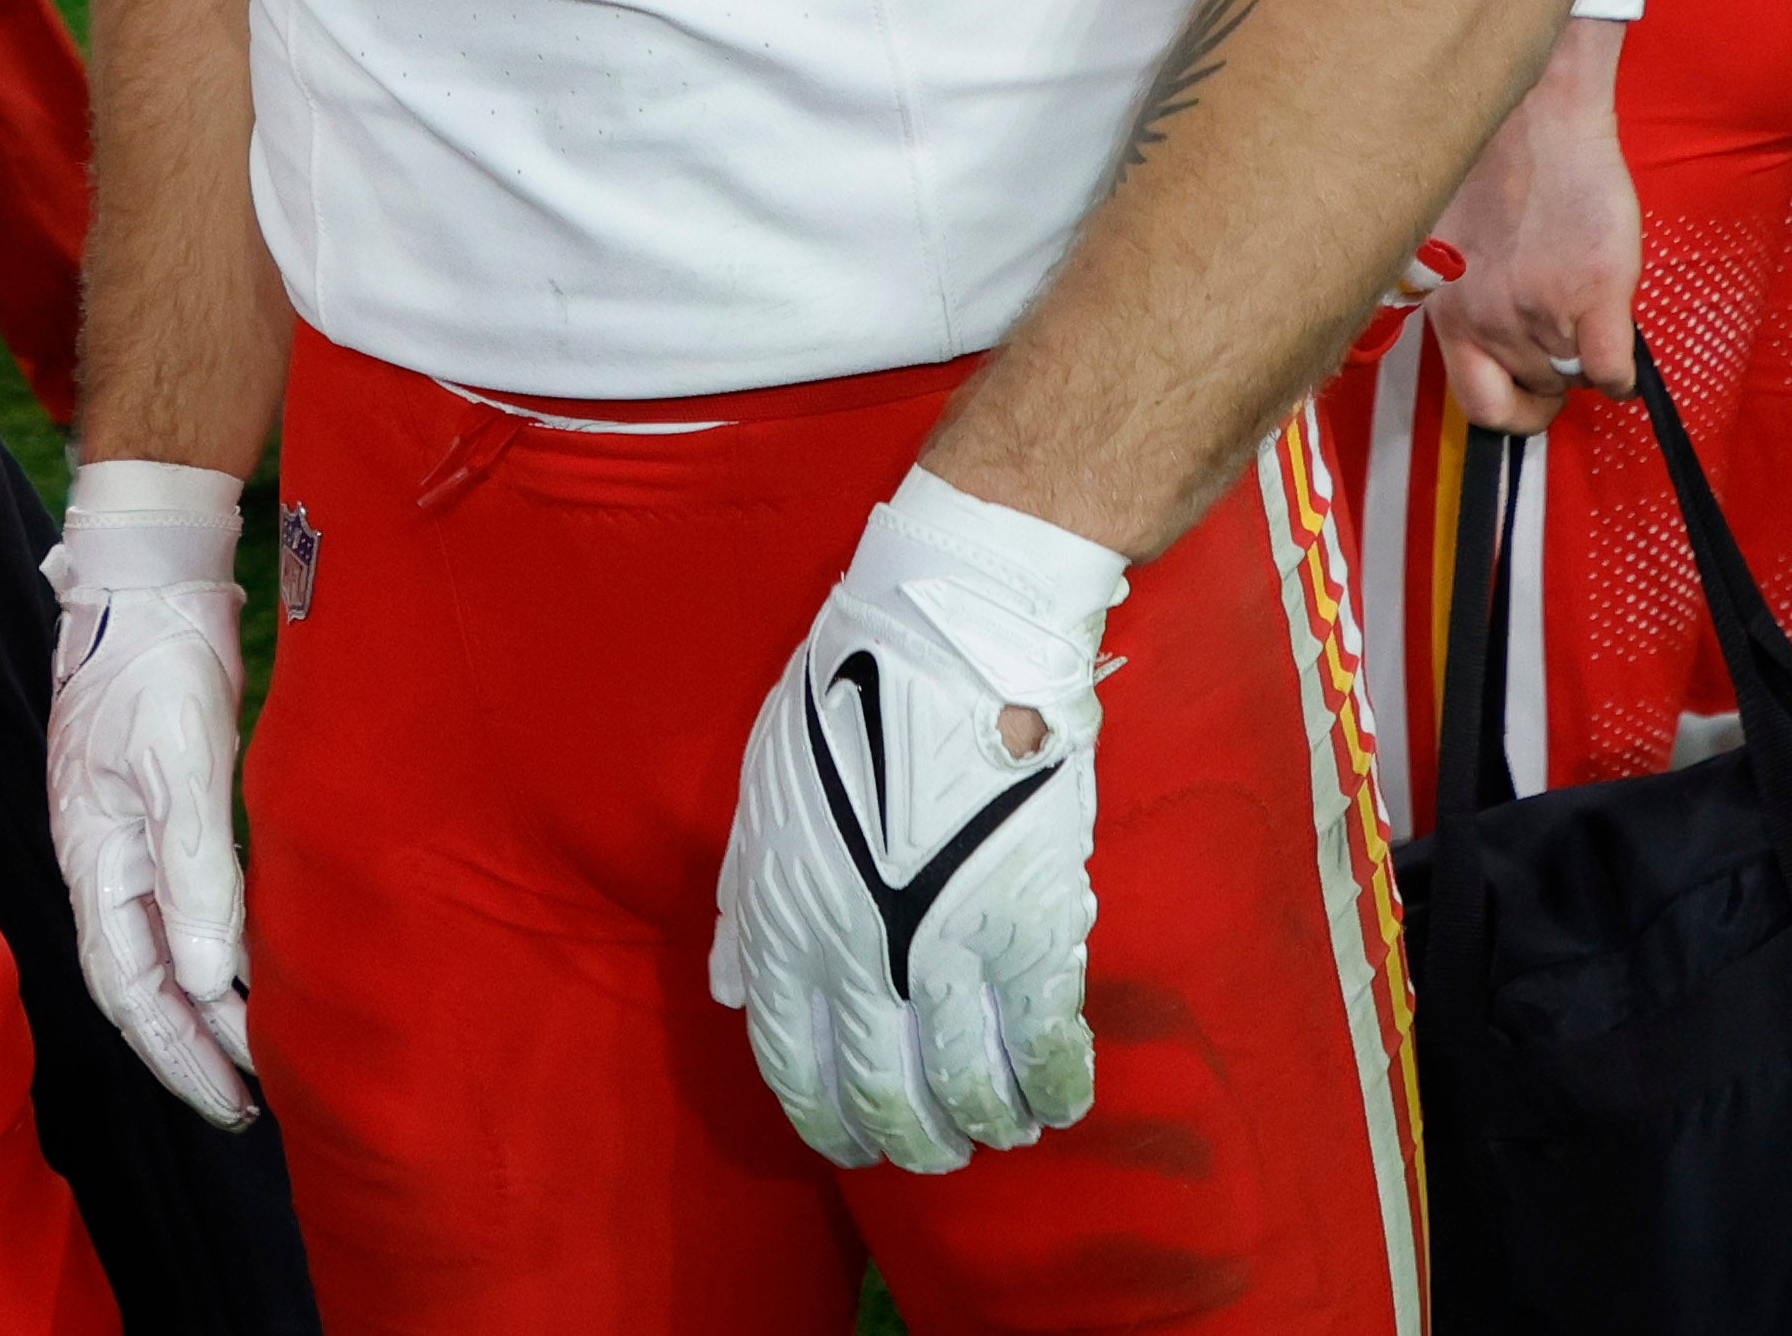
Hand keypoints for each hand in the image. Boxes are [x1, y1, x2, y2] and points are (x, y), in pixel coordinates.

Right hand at [45, 462, 257, 1126]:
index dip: (177, 1049)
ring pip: (154, 949)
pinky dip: (207, 953)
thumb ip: (194, 874)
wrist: (147, 574)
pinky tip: (240, 970)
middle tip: (244, 1104)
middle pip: (137, 982)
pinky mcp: (153, 810)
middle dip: (185, 1049)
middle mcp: (100, 859)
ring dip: (198, 1009)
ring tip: (248, 1059)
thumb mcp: (179, 764)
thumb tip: (209, 980)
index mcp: (93, 856)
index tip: (231, 1094)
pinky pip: (174, 908)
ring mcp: (123, 836)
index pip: (131, 984)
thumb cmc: (153, 659)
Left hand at [709, 464, 1122, 1174]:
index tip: (853, 1142)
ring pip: (966, 1087)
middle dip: (914, 1139)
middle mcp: (858, 958)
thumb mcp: (762, 801)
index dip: (827, 1118)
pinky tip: (1061, 1103)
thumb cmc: (846, 703)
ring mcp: (947, 952)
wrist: (950, 640)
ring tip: (1003, 1129)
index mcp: (782, 925)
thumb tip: (730, 990)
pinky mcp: (1031, 931)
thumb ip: (744, 908)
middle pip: (884, 1094)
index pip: (794, 1066)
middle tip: (939, 1150)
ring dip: (986, 1123)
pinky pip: (1045, 1045)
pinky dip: (1055, 1087)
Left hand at [1416, 14, 1636, 437]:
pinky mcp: (1594, 295)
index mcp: (1451, 310)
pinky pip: (1613, 372)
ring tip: (1588, 319)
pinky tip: (1621, 354)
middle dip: (1555, 374)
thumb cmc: (1496, 165)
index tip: (1531, 397)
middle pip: (1537, 389)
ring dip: (1587, 360)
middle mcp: (1490, 320)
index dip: (1512, 411)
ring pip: (1576, 378)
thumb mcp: (1453, 247)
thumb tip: (1492, 337)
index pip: (1479, 407)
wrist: (1537, 116)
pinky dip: (1623, 376)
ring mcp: (1541, 310)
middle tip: (1567, 339)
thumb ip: (1470, 297)